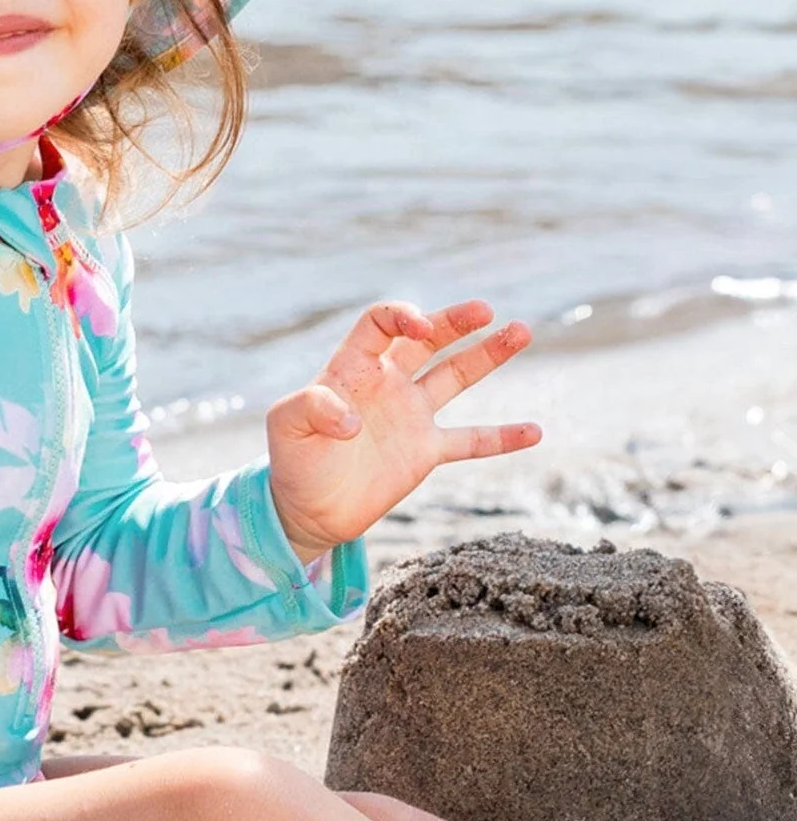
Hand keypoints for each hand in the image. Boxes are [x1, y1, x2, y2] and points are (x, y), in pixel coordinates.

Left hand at [266, 299, 540, 557]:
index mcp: (352, 367)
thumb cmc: (292, 460)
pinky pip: (471, 439)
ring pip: (456, 375)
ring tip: (521, 332)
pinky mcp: (426, 451)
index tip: (418, 328)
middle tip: (486, 311)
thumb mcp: (285, 426)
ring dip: (488, 354)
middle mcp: (387, 383)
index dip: (402, 317)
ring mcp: (411, 415)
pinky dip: (502, 437)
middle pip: (428, 339)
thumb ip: (310, 408)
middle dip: (456, 321)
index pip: (381, 324)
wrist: (307, 510)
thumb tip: (352, 420)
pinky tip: (535, 431)